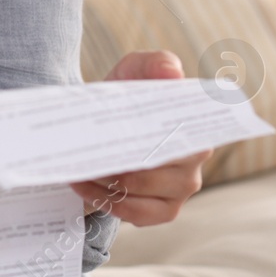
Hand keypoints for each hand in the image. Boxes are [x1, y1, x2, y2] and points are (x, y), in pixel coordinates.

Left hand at [68, 50, 212, 226]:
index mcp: (196, 122)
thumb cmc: (127, 96)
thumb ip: (155, 63)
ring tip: (78, 167)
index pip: (184, 132)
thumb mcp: (136, 69)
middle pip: (158, 164)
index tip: (126, 129)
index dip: (155, 133)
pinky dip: (107, 201)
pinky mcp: (167, 210)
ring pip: (142, 190)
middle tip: (89, 150)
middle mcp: (197, 157)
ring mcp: (184, 187)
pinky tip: (84, 185)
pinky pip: (137, 213)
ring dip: (107, 180)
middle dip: (121, 159)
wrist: (108, 124)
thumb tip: (172, 73)